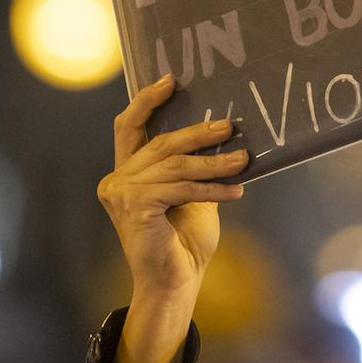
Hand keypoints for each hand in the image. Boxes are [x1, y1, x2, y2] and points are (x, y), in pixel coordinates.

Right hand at [97, 73, 246, 362]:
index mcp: (127, 173)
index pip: (128, 127)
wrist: (175, 283)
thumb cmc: (184, 241)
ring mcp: (121, 193)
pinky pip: (180, 188)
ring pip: (175, 165)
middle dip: (198, 132)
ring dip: (214, 162)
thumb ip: (191, 168)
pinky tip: (236, 190)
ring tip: (243, 159)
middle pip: (161, 143)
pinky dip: (211, 188)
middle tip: (230, 125)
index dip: (145, 101)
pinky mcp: (134, 206)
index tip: (169, 80)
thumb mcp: (191, 195)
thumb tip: (222, 134)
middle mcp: (118, 179)